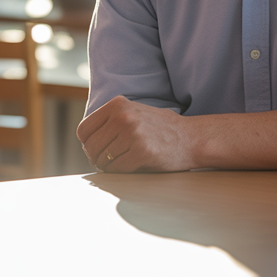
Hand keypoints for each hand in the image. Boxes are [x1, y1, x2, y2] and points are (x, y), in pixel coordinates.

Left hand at [77, 95, 195, 172]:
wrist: (192, 138)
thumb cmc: (160, 130)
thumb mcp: (133, 114)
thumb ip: (110, 122)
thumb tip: (86, 145)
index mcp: (117, 104)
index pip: (84, 130)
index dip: (87, 145)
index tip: (98, 151)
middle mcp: (123, 116)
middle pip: (91, 147)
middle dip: (97, 159)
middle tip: (108, 163)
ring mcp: (133, 133)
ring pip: (103, 159)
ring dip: (109, 167)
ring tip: (122, 164)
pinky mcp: (142, 151)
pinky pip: (118, 169)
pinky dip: (121, 172)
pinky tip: (132, 167)